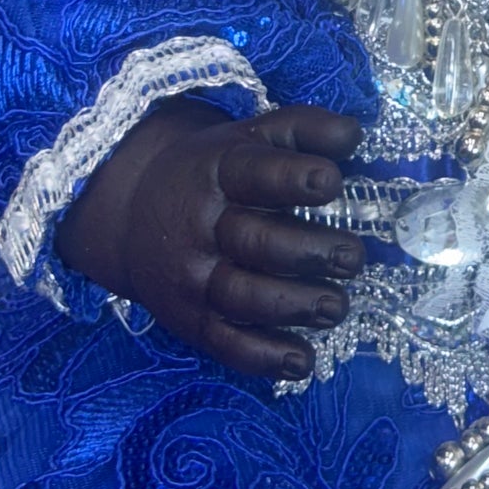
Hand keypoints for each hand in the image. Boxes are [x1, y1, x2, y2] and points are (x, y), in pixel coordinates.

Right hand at [55, 96, 364, 379]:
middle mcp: (202, 224)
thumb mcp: (252, 134)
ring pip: (243, 296)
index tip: (331, 181)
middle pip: (255, 241)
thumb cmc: (215, 169)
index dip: (293, 178)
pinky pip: (226, 344)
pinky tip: (302, 360)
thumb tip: (355, 134)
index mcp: (220, 170)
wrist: (132, 211)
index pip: (255, 173)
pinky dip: (264, 357)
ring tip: (336, 306)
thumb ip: (304, 129)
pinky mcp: (190, 320)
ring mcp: (193, 276)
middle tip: (353, 256)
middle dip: (308, 251)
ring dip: (294, 305)